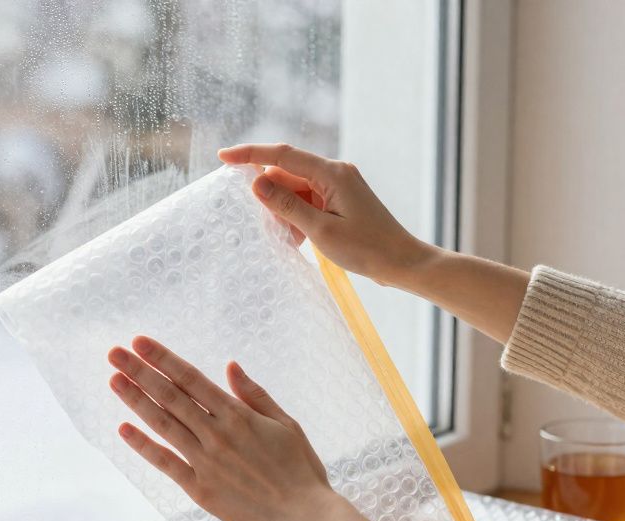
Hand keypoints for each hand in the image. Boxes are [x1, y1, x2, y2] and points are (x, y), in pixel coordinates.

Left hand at [107, 336, 376, 520]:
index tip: (139, 342)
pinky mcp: (200, 489)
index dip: (162, 358)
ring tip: (113, 380)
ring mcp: (205, 461)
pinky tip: (124, 429)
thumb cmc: (300, 469)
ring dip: (136, 401)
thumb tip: (230, 366)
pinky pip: (166, 463)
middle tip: (114, 353)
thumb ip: (254, 394)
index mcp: (238, 415)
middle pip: (170, 396)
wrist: (304, 518)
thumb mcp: (286, 423)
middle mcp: (217, 434)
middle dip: (139, 372)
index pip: (191, 378)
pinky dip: (143, 446)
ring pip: (163, 424)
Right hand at [218, 143, 438, 286]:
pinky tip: (301, 239)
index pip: (282, 155)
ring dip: (287, 213)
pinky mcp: (339, 199)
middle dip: (273, 199)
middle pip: (287, 175)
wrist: (401, 263)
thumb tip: (256, 183)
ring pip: (295, 190)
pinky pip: (308, 201)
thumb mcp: (321, 230)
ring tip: (295, 241)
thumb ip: (287, 205)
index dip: (250, 154)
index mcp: (332, 173)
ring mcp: (338, 185)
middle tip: (278, 229)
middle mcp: (335, 172)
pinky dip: (299, 217)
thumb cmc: (367, 248)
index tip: (223, 156)